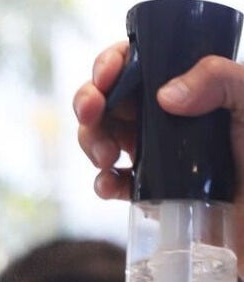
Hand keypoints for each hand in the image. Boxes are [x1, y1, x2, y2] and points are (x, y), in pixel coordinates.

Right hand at [74, 43, 243, 268]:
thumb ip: (221, 80)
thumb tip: (164, 95)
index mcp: (188, 88)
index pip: (138, 63)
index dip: (111, 64)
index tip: (105, 78)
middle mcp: (167, 117)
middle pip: (110, 99)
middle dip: (89, 103)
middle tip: (90, 114)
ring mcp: (156, 153)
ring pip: (102, 137)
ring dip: (91, 142)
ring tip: (106, 157)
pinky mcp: (151, 190)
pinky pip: (112, 182)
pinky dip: (102, 182)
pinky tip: (110, 184)